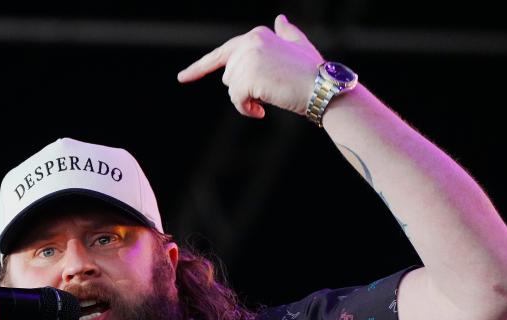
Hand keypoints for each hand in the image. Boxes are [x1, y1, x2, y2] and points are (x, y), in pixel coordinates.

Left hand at [177, 14, 323, 118]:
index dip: (199, 68)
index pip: (221, 53)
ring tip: (269, 99)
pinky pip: (236, 101)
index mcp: (256, 35)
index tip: (182, 78)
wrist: (324, 87)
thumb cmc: (314, 72)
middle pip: (228, 76)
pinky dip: (247, 110)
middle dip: (243, 88)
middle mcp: (249, 43)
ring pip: (231, 90)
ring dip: (246, 100)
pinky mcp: (248, 76)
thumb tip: (280, 20)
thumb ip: (287, 34)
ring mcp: (248, 59)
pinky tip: (262, 111)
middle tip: (268, 91)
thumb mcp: (300, 47)